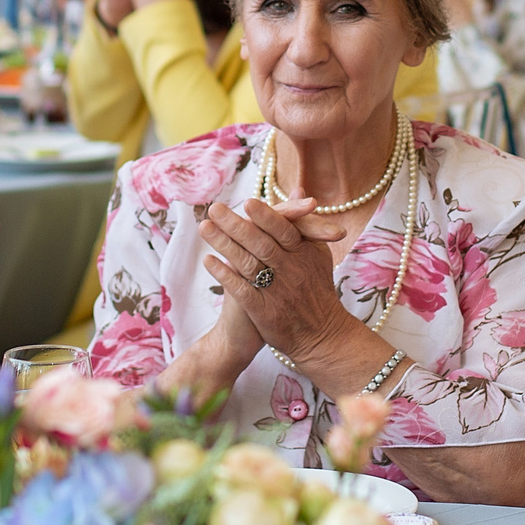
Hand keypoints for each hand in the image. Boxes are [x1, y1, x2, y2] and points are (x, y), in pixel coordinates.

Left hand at [200, 196, 345, 360]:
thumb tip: (298, 189)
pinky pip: (242, 289)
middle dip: (237, 225)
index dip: (267, 217)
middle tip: (214, 208)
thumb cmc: (316, 289)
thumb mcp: (317, 253)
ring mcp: (276, 291)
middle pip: (261, 243)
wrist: (320, 335)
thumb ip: (305, 222)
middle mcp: (291, 270)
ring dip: (224, 244)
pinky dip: (225, 275)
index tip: (248, 202)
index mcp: (304, 253)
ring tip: (204, 227)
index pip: (284, 230)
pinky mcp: (263, 311)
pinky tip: (209, 261)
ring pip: (248, 263)